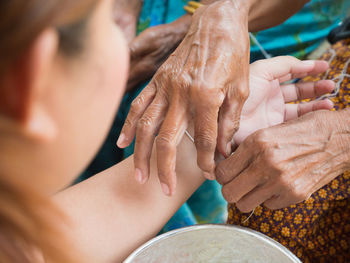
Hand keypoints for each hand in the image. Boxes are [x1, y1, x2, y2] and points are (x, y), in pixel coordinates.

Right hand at [118, 0, 250, 195]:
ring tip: (139, 177)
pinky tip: (122, 143)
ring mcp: (164, 87)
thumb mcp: (242, 87)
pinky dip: (128, 126)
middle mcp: (180, 94)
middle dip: (165, 169)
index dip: (207, 162)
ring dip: (140, 155)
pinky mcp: (156, 81)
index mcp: (206, 96)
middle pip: (166, 140)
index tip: (208, 174)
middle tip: (163, 191)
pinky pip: (137, 106)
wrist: (216, 23)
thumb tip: (222, 151)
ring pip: (145, 127)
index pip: (204, 140)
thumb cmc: (233, 54)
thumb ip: (230, 122)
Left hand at [216, 109, 349, 212]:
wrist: (338, 138)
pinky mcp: (295, 195)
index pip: (222, 172)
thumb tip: (225, 168)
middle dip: (229, 190)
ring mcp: (281, 182)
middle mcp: (266, 164)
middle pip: (229, 193)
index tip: (227, 174)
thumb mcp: (268, 132)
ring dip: (247, 197)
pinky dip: (268, 198)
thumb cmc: (301, 131)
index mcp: (256, 144)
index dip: (221, 175)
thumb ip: (244, 151)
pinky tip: (275, 185)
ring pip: (245, 204)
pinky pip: (268, 205)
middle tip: (236, 184)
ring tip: (254, 186)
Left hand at [232, 56, 334, 145]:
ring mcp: (272, 113)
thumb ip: (284, 64)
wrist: (225, 121)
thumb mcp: (261, 71)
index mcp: (266, 80)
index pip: (290, 73)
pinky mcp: (273, 129)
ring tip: (330, 102)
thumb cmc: (239, 93)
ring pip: (299, 108)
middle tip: (331, 86)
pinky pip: (294, 123)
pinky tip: (320, 115)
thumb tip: (305, 63)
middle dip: (315, 88)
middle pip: (297, 91)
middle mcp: (270, 97)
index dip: (307, 69)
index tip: (325, 67)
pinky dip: (308, 119)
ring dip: (315, 104)